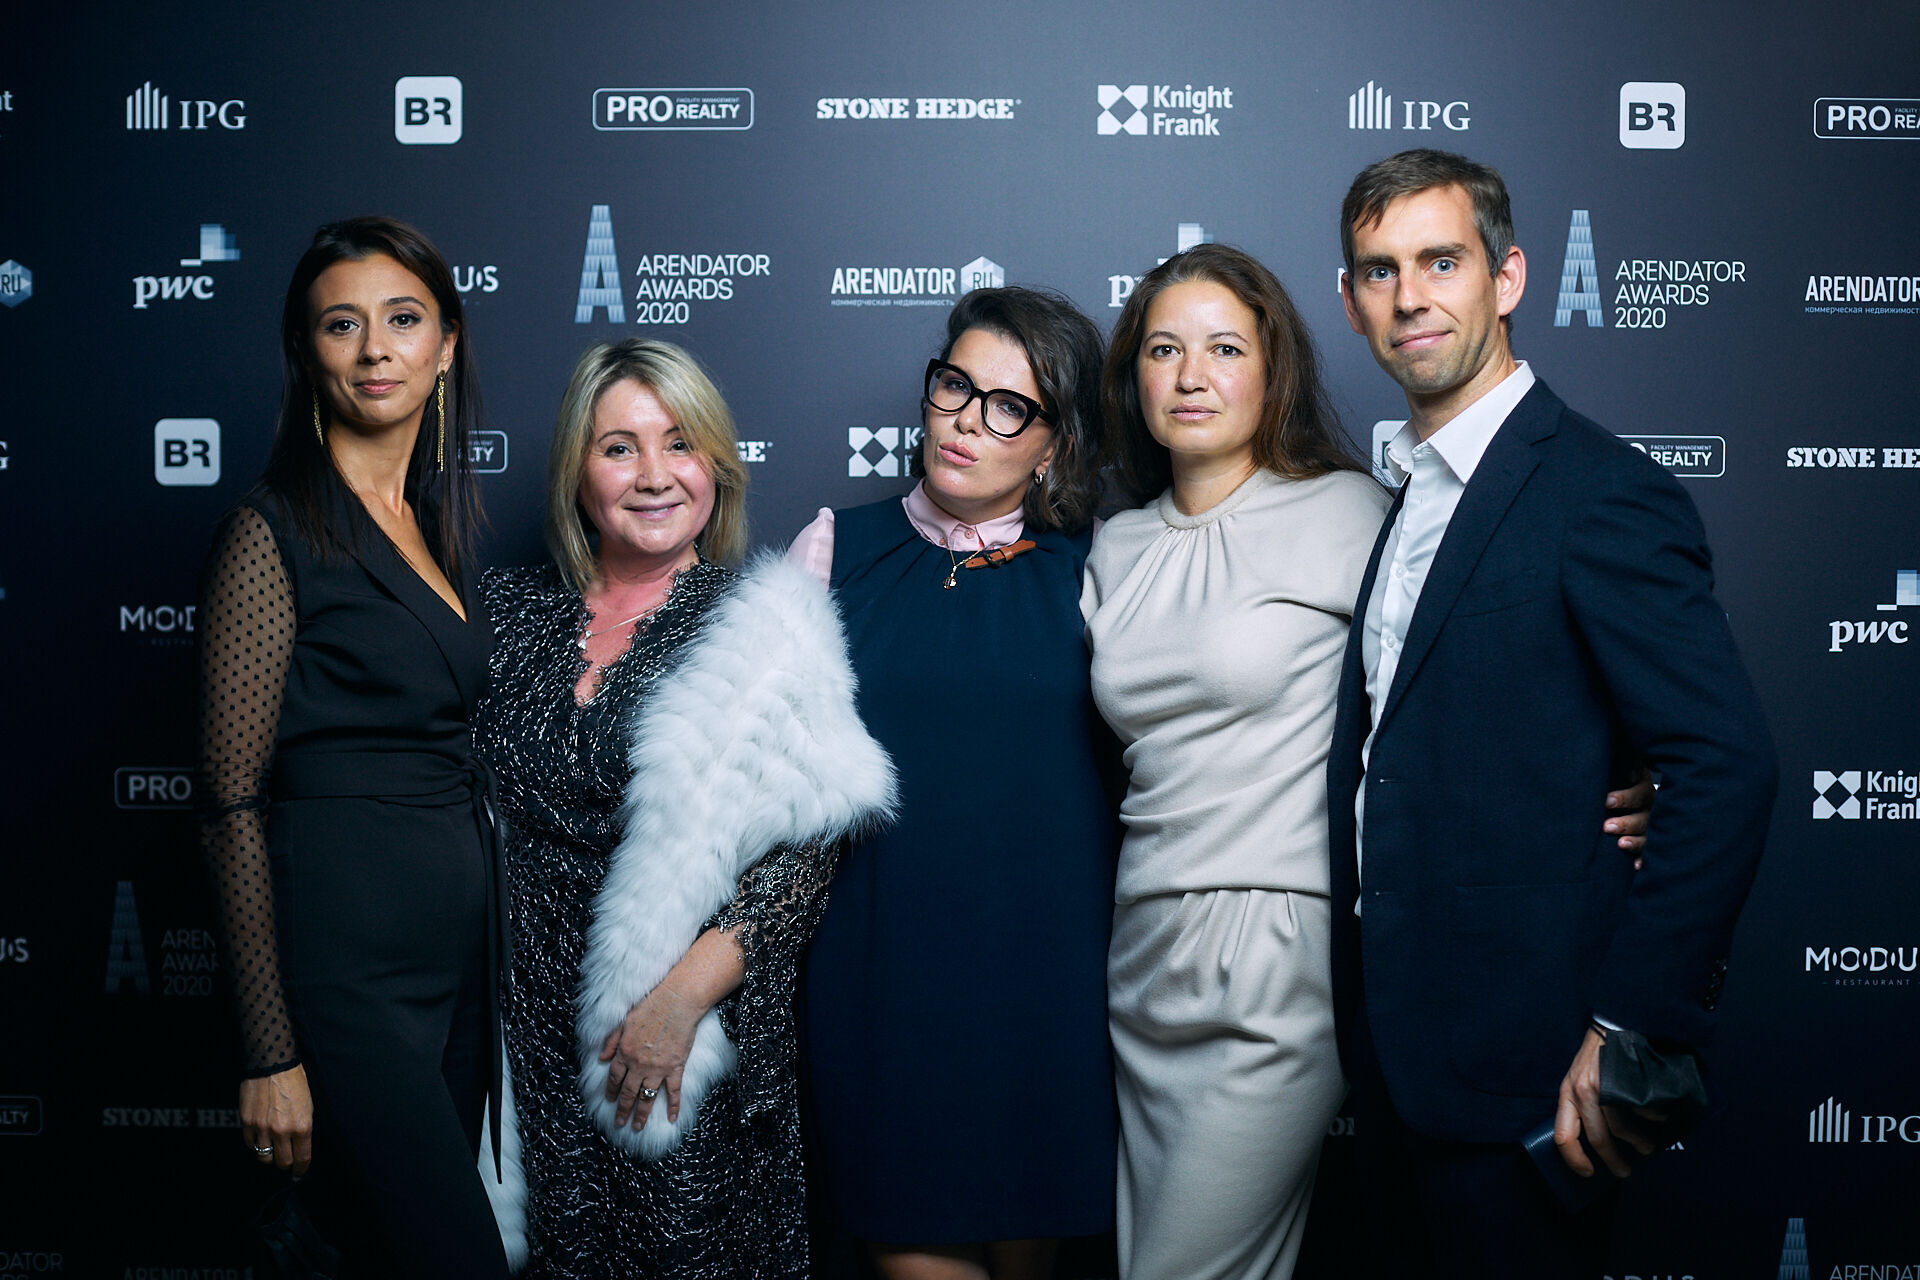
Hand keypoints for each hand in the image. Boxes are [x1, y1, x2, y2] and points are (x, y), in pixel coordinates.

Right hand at [240, 1065, 312, 1176]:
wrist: (272, 1064)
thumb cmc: (294, 1081)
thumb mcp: (308, 1105)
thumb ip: (303, 1128)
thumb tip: (300, 1146)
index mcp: (302, 1126)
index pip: (302, 1159)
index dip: (301, 1170)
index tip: (298, 1174)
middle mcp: (282, 1131)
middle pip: (282, 1162)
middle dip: (286, 1165)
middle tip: (287, 1162)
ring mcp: (262, 1128)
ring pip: (264, 1157)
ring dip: (269, 1156)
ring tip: (273, 1151)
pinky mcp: (247, 1122)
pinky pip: (250, 1144)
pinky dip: (255, 1145)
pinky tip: (260, 1139)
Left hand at [599, 982, 704, 1129]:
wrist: (678, 1001)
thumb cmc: (651, 1005)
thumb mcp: (624, 1021)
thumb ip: (611, 1041)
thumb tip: (601, 1058)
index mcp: (624, 1052)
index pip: (614, 1078)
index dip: (610, 1091)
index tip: (609, 1101)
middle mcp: (638, 1064)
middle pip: (627, 1093)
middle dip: (622, 1110)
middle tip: (620, 1122)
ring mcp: (657, 1068)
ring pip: (646, 1097)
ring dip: (641, 1114)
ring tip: (638, 1126)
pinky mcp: (675, 1068)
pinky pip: (673, 1091)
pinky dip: (673, 1106)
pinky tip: (672, 1118)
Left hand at [1554, 1026, 1661, 1177]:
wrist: (1614, 1022)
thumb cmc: (1598, 1055)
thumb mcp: (1579, 1077)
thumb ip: (1581, 1104)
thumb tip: (1594, 1141)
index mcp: (1568, 1093)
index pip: (1562, 1135)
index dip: (1574, 1160)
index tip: (1588, 1173)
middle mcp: (1583, 1091)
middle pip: (1598, 1139)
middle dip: (1614, 1161)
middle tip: (1625, 1171)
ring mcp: (1605, 1085)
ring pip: (1622, 1129)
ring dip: (1639, 1144)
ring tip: (1648, 1148)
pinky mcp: (1626, 1080)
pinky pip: (1642, 1110)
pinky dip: (1654, 1119)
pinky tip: (1660, 1119)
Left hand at [1604, 769, 1655, 868]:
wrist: (1644, 787)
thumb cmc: (1623, 776)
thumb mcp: (1626, 765)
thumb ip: (1622, 761)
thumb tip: (1613, 748)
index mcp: (1646, 789)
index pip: (1639, 794)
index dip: (1625, 798)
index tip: (1607, 801)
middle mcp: (1653, 808)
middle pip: (1643, 818)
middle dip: (1626, 823)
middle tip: (1607, 826)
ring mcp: (1655, 825)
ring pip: (1649, 836)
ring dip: (1635, 841)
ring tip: (1621, 844)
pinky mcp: (1653, 839)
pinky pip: (1651, 851)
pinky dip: (1644, 859)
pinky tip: (1637, 866)